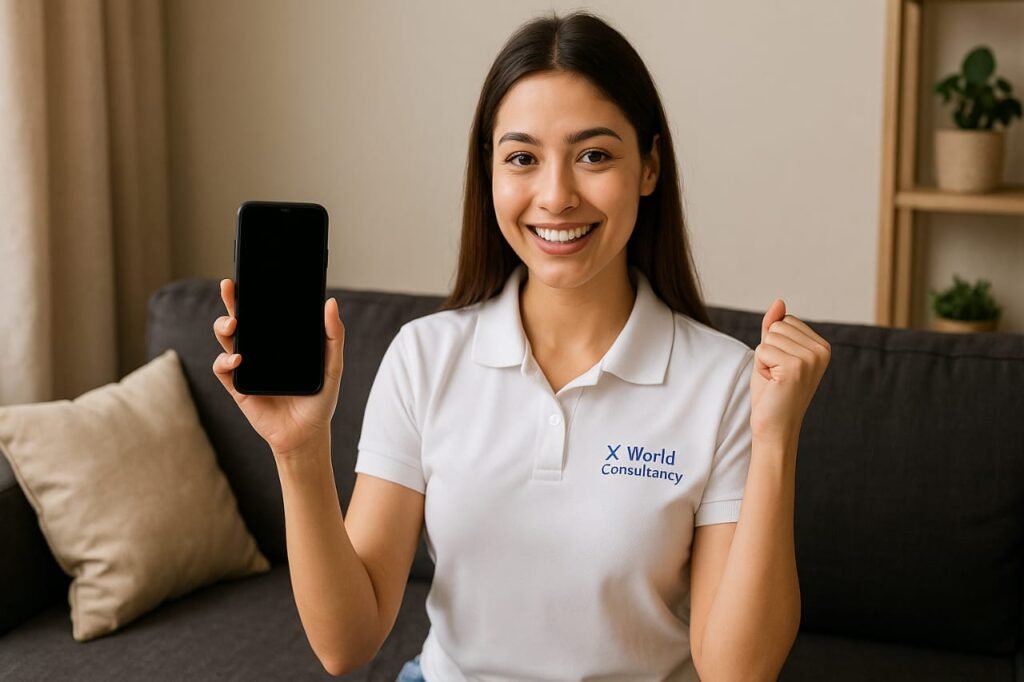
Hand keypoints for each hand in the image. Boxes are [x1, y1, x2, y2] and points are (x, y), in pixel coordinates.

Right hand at [211, 278, 344, 458]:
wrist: (308, 433)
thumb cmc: (319, 398)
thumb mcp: (332, 365)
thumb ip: (333, 335)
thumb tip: (330, 303)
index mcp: (279, 341)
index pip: (264, 311)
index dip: (254, 293)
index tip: (250, 274)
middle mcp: (260, 350)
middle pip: (240, 318)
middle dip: (231, 301)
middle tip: (230, 287)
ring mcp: (246, 367)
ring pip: (226, 339)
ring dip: (223, 327)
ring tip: (234, 325)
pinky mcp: (237, 387)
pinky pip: (223, 369)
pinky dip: (226, 362)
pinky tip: (238, 360)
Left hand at [749, 299, 830, 447]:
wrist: (774, 426)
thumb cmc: (772, 392)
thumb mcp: (773, 354)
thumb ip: (775, 327)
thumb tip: (779, 301)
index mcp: (821, 346)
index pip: (785, 320)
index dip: (774, 343)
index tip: (781, 367)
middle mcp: (821, 351)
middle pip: (777, 325)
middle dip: (768, 350)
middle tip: (776, 375)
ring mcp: (810, 359)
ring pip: (769, 337)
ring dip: (763, 359)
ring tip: (774, 379)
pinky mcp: (795, 367)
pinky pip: (762, 349)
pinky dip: (760, 367)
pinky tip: (772, 383)